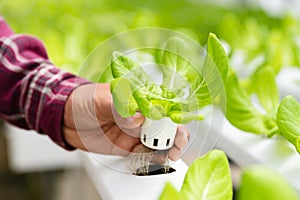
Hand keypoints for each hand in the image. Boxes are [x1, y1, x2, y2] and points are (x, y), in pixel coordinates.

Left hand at [63, 83, 189, 159]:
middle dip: (175, 133)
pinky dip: (153, 158)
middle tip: (177, 141)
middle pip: (164, 124)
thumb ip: (120, 109)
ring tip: (171, 153)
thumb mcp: (100, 100)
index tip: (175, 123)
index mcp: (136, 98)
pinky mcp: (127, 146)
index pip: (161, 105)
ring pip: (158, 140)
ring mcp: (134, 131)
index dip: (172, 114)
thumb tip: (138, 118)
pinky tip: (157, 160)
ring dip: (167, 147)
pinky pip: (144, 153)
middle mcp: (139, 116)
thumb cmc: (83, 100)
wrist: (64, 118)